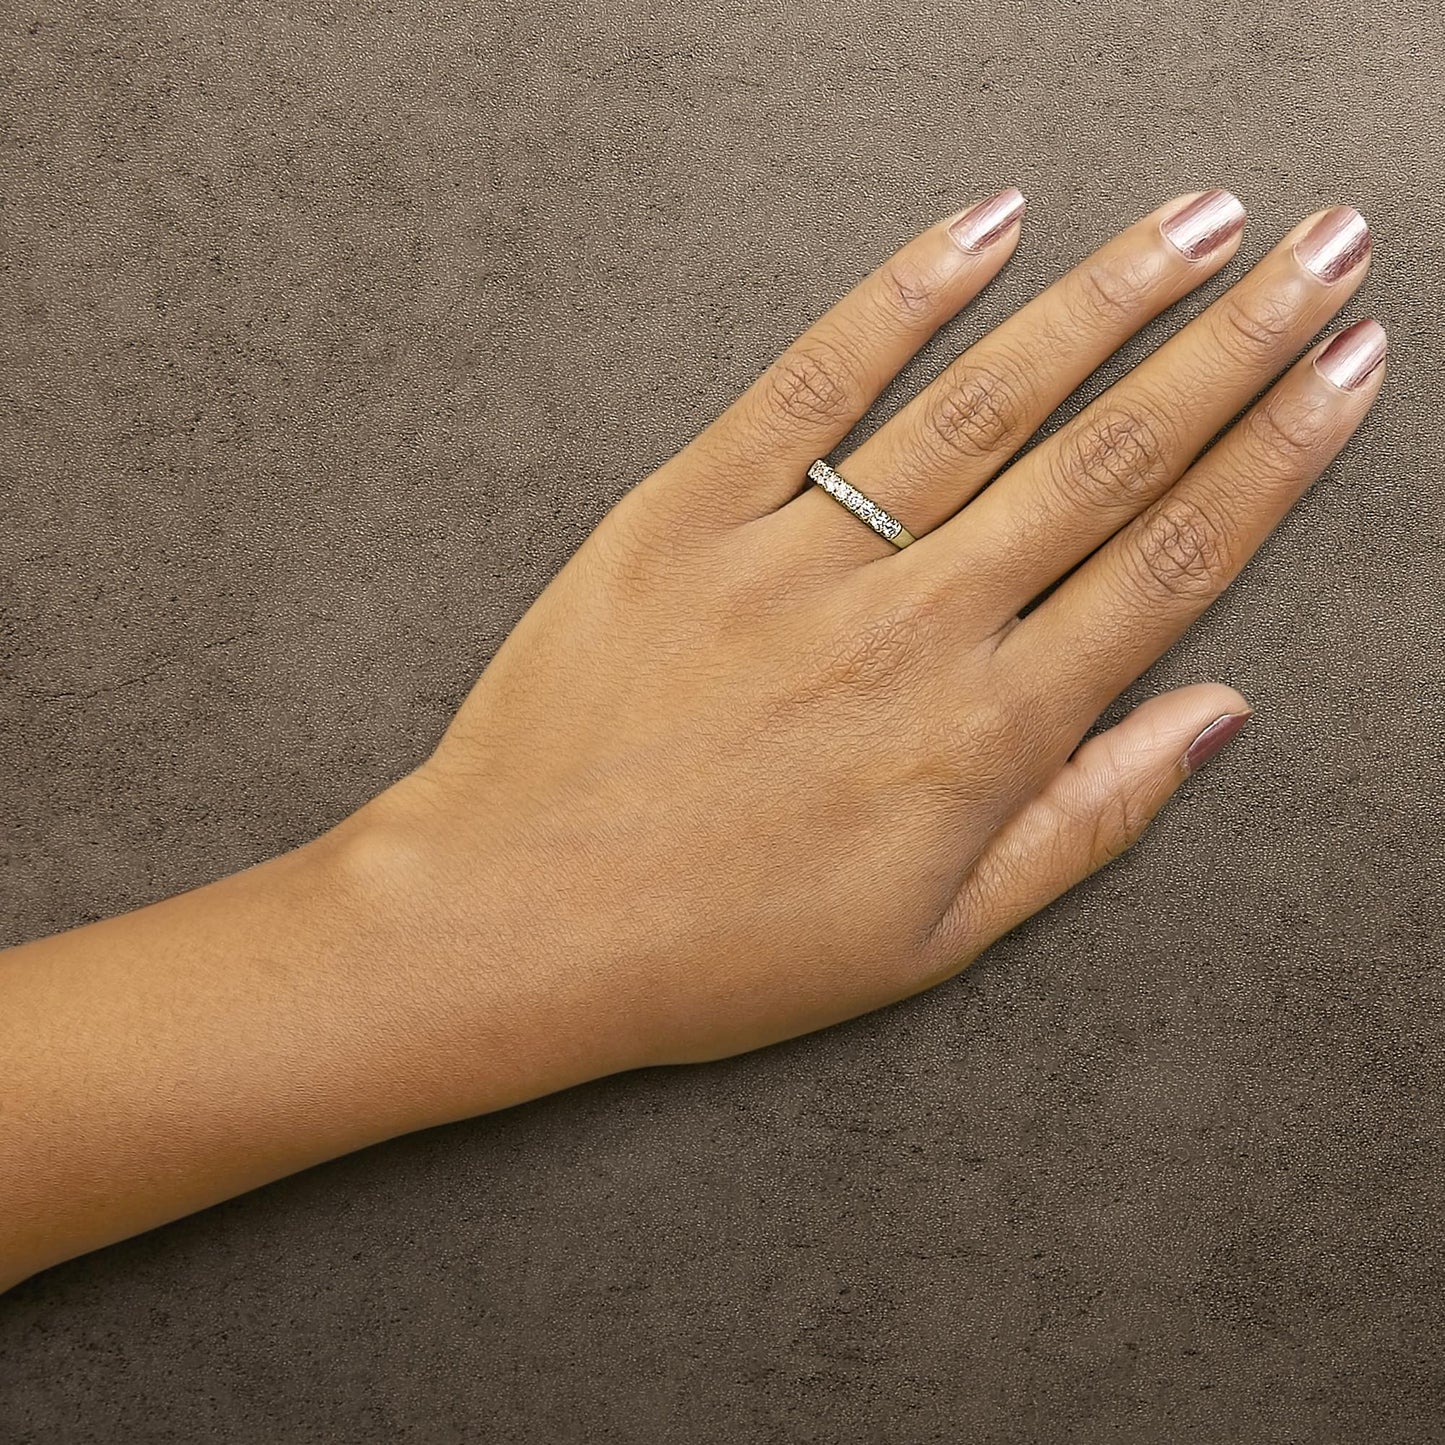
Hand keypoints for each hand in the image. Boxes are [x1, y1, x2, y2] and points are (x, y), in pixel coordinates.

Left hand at [362, 187, 1382, 1086]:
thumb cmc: (724, 950)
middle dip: (1236, 343)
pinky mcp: (688, 513)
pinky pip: (812, 383)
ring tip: (1202, 221)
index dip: (1277, 457)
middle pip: (1109, 459)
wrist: (520, 920)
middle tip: (1326, 247)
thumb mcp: (936, 936)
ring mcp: (798, 559)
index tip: (1346, 370)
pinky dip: (902, 297)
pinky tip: (987, 228)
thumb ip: (1085, 820)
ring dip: (1108, 298)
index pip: (1172, 564)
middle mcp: (913, 628)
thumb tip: (1213, 717)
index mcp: (985, 734)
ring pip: (986, 403)